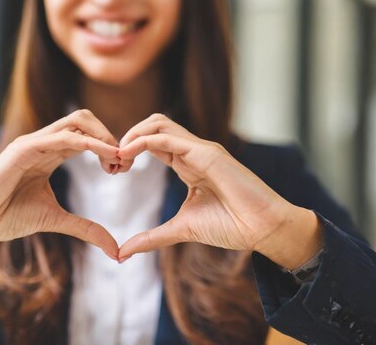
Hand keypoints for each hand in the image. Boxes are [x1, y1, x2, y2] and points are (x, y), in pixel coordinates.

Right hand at [0, 110, 120, 279]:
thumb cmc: (6, 216)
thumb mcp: (55, 220)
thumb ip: (86, 228)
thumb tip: (115, 250)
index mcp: (51, 153)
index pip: (87, 136)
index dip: (109, 147)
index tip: (123, 169)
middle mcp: (43, 142)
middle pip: (85, 120)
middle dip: (110, 136)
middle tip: (124, 162)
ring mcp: (33, 142)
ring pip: (77, 120)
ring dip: (104, 136)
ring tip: (118, 158)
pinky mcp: (22, 148)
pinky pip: (62, 137)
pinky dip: (89, 142)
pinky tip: (107, 155)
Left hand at [116, 114, 321, 268]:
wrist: (262, 229)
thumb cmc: (231, 226)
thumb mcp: (181, 229)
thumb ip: (152, 237)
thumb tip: (123, 252)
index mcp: (189, 163)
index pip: (153, 142)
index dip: (129, 150)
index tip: (114, 169)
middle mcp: (194, 151)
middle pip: (153, 125)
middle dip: (128, 137)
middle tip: (113, 162)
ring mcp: (201, 149)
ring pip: (158, 123)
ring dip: (132, 134)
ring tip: (118, 156)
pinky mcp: (207, 153)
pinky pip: (168, 136)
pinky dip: (142, 140)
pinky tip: (127, 154)